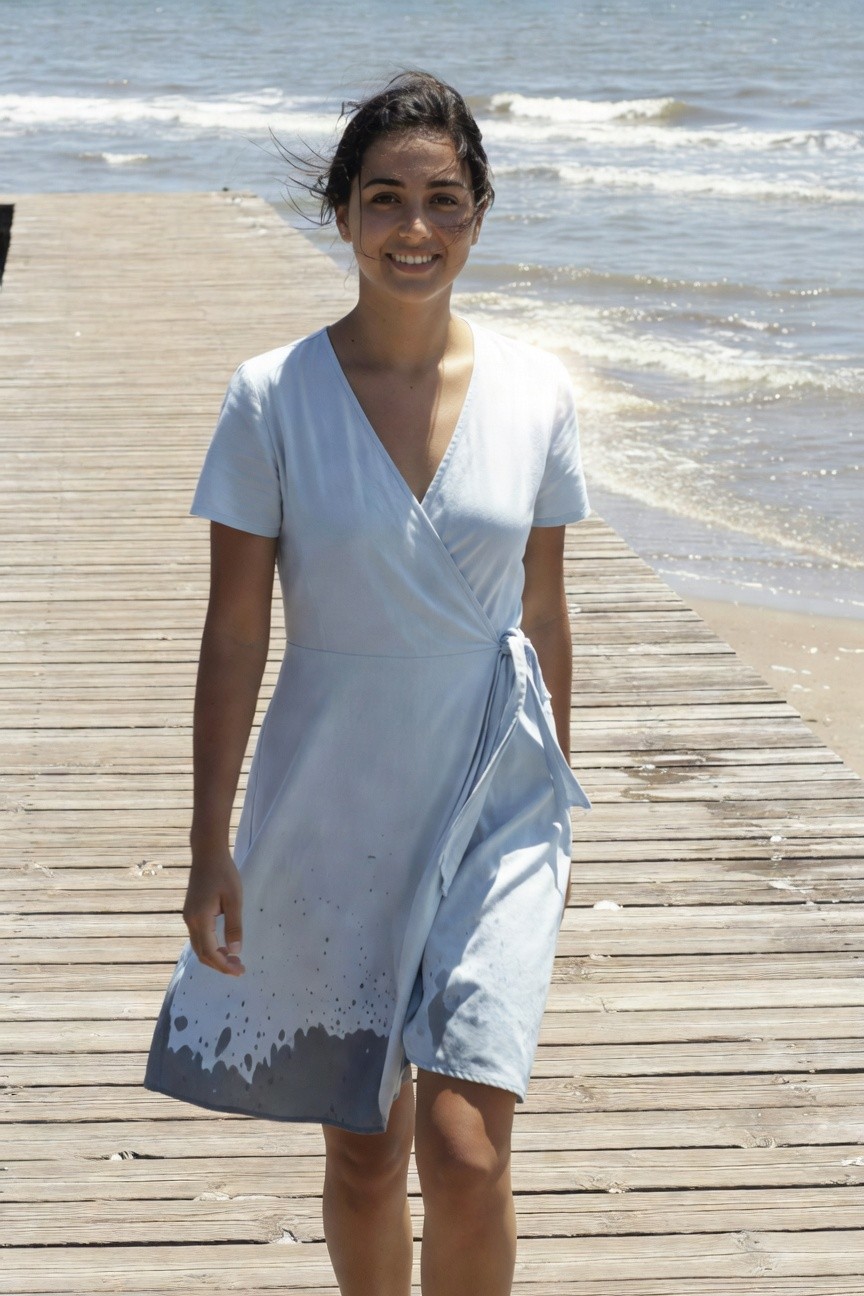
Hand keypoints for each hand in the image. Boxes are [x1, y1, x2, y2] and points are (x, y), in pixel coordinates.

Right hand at [182, 847, 244, 975]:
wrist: (207, 854)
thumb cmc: (224, 873)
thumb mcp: (234, 899)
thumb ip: (234, 926)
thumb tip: (235, 951)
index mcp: (200, 919)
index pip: (210, 952)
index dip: (224, 965)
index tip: (239, 971)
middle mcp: (190, 921)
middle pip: (201, 953)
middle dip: (219, 965)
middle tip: (239, 969)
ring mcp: (189, 917)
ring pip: (199, 947)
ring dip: (214, 957)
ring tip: (233, 961)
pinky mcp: (191, 912)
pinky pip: (198, 937)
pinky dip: (210, 947)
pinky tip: (223, 946)